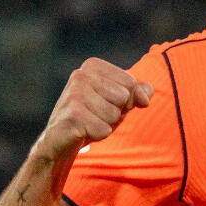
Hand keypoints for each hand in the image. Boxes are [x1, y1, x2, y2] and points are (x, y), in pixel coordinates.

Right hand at [36, 57, 152, 161]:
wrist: (60, 140)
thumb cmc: (93, 117)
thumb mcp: (119, 102)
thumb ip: (138, 93)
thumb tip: (146, 95)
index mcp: (92, 66)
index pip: (131, 83)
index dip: (124, 100)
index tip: (104, 103)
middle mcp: (81, 75)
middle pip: (124, 98)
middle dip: (115, 112)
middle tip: (95, 115)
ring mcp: (74, 94)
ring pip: (115, 115)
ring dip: (106, 124)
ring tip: (88, 123)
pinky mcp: (72, 116)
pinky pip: (104, 130)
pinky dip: (97, 135)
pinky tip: (82, 131)